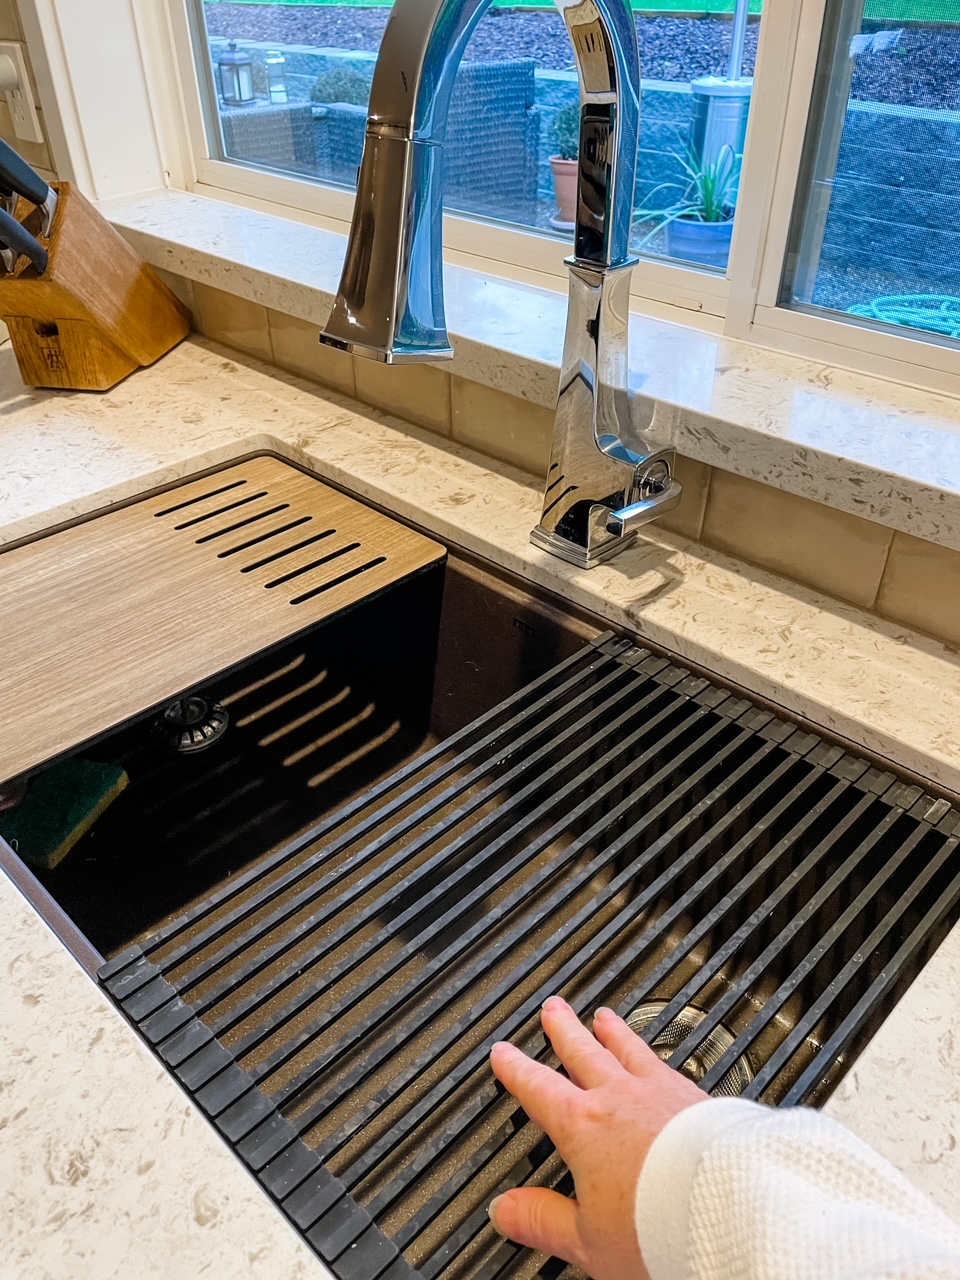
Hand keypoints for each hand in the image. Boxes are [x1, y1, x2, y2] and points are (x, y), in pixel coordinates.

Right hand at [489, 996, 706, 1279]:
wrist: (729, 1212)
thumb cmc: (661, 1227)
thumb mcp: (588, 1240)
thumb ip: (544, 1220)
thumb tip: (506, 1212)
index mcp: (584, 1128)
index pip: (539, 1089)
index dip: (516, 1069)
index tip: (504, 1053)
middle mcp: (620, 1100)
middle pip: (584, 1053)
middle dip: (564, 1031)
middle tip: (553, 1010)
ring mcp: (662, 1093)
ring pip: (628, 1050)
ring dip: (613, 1032)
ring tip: (604, 1017)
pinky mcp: (699, 1098)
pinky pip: (668, 1062)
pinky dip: (655, 1052)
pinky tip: (662, 1055)